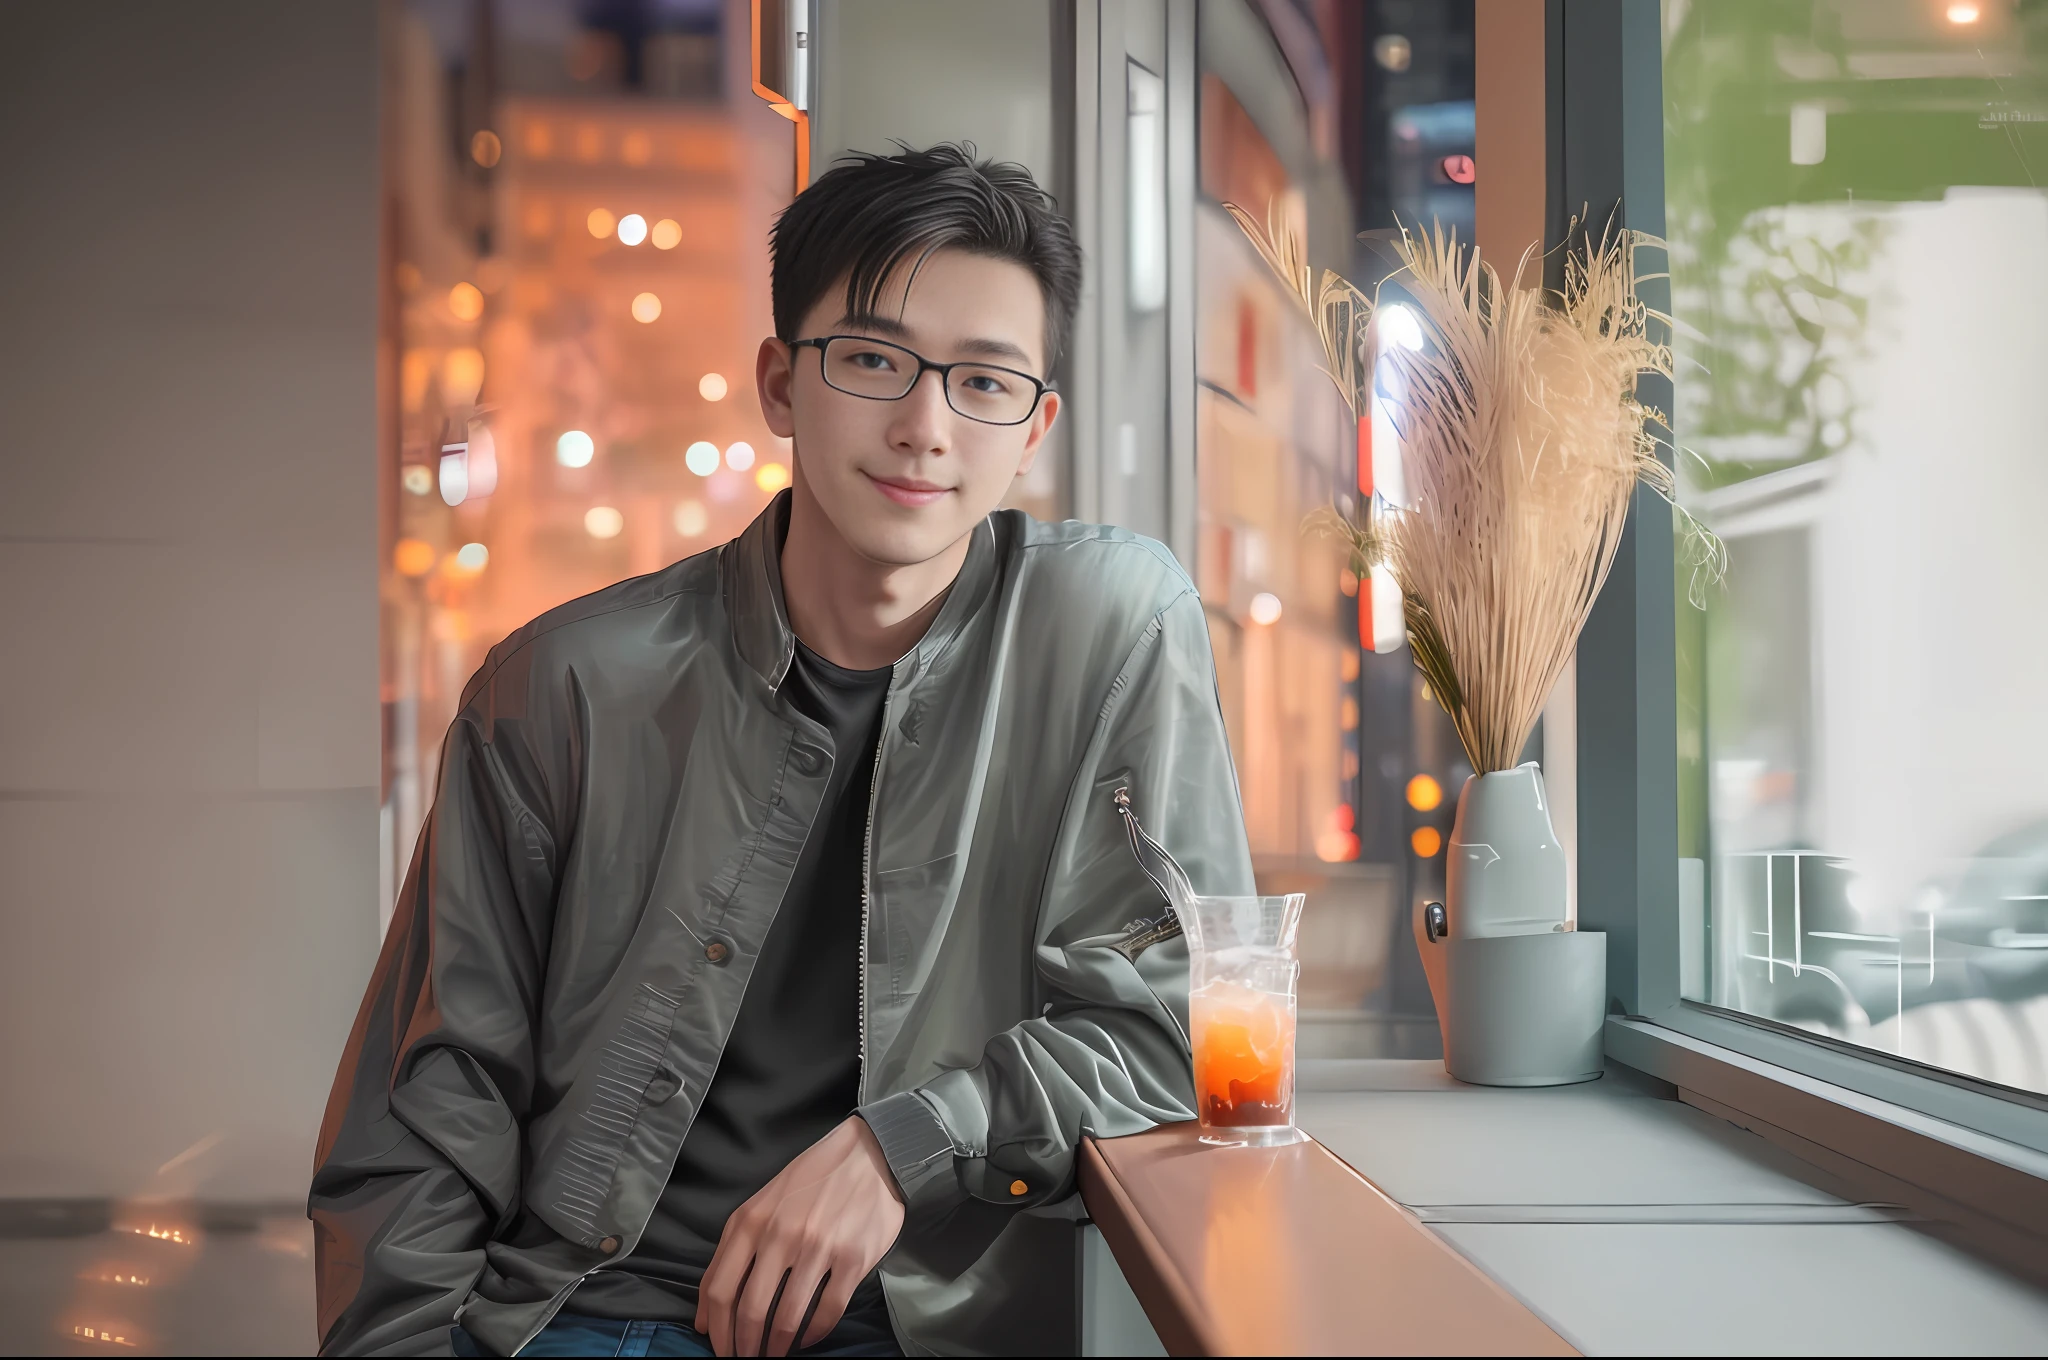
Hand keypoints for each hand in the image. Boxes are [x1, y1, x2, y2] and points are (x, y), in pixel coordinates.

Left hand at [695, 1115, 906, 1356]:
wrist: (867, 1154)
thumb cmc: (809, 1181)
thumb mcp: (760, 1205)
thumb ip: (730, 1252)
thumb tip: (706, 1315)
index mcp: (751, 1221)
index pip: (720, 1288)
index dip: (717, 1330)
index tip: (720, 1349)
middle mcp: (781, 1234)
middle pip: (751, 1310)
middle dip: (744, 1347)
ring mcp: (819, 1247)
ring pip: (787, 1317)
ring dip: (777, 1347)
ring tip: (775, 1355)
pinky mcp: (853, 1258)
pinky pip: (827, 1311)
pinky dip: (813, 1334)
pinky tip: (808, 1338)